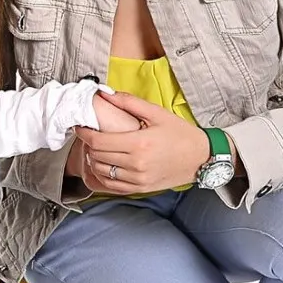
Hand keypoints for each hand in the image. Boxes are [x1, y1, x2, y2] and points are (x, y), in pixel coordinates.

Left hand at [73, 92, 210, 194]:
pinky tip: (104, 165)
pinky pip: (111, 186)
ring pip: (101, 172)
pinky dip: (102, 175)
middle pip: (97, 157)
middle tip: (89, 136)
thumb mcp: (157, 113)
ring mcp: (137, 179)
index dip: (84, 133)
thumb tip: (105, 93)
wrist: (201, 158)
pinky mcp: (139, 188)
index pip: (99, 142)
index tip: (80, 126)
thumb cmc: (180, 134)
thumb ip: (129, 103)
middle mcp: (136, 164)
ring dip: (93, 160)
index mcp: (139, 144)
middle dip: (88, 145)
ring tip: (97, 149)